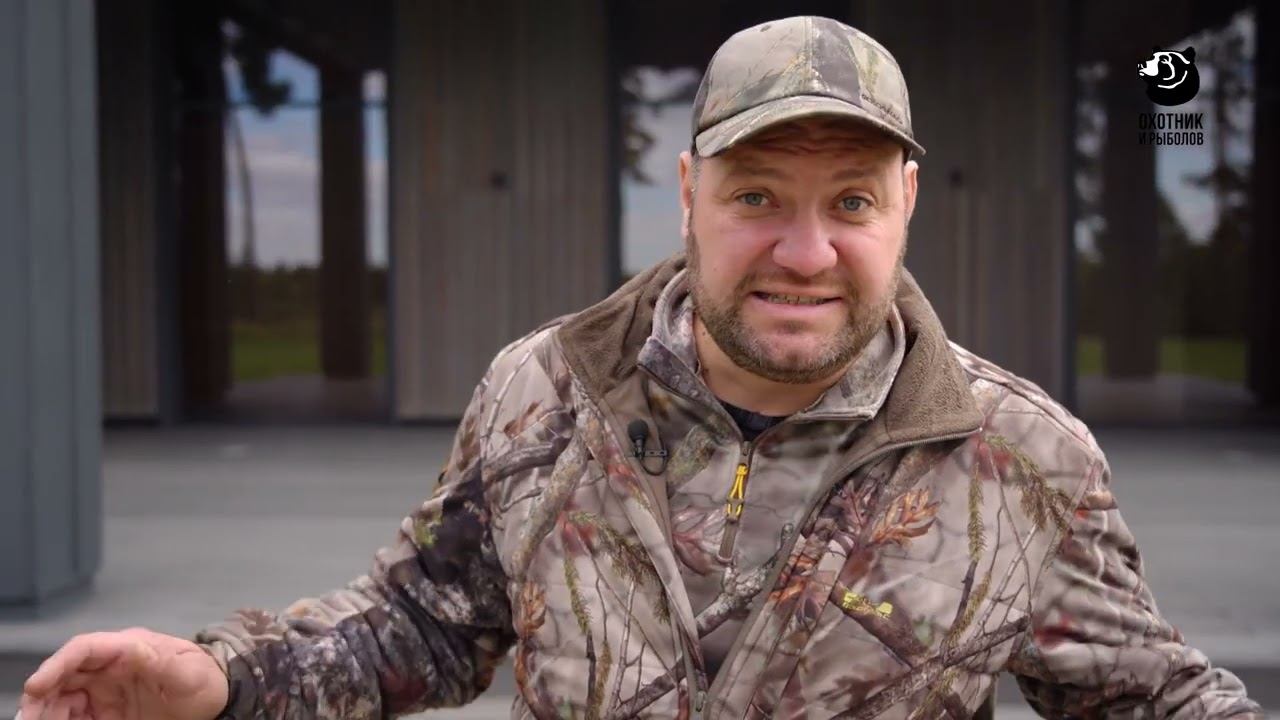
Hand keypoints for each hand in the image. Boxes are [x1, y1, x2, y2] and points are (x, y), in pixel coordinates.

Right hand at [16, 628, 228, 719]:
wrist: (215, 698)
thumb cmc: (204, 678)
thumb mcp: (188, 671)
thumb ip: (162, 661)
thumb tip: (133, 648)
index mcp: (127, 647)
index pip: (84, 649)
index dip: (56, 664)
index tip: (36, 686)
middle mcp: (110, 666)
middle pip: (65, 675)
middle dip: (43, 695)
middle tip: (30, 719)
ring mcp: (105, 689)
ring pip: (64, 698)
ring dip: (48, 712)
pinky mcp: (106, 711)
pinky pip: (75, 716)